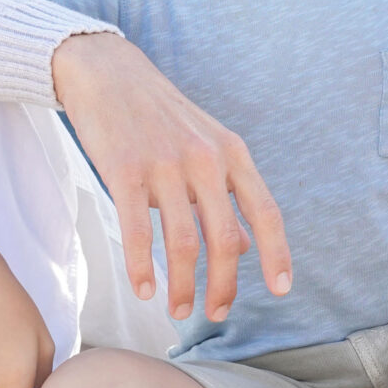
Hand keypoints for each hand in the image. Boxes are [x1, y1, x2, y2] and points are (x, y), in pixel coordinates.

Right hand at [52, 32, 291, 321]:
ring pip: (183, 242)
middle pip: (225, 239)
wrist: (106, 72)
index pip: (266, 211)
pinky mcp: (124, 170)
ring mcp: (165, 164)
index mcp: (231, 153)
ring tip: (178, 310)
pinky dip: (141, 268)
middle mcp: (205, 158)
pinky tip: (143, 290)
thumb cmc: (158, 116)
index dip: (278, 254)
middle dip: (224, 285)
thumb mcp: (206, 146)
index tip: (282, 291)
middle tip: (217, 314)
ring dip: (183, 286)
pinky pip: (138, 230)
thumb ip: (228, 194)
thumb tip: (249, 247)